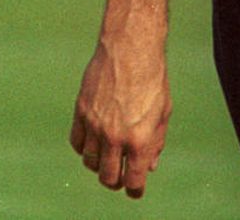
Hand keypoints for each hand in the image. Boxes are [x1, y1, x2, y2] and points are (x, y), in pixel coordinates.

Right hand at [69, 39, 170, 199]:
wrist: (130, 48)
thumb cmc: (152, 79)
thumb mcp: (162, 114)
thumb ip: (155, 143)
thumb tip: (148, 166)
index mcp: (139, 141)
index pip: (133, 182)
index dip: (135, 189)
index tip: (135, 187)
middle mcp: (114, 137)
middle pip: (108, 178)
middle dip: (116, 181)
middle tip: (120, 175)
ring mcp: (95, 125)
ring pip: (90, 162)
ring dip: (99, 164)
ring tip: (108, 155)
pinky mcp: (81, 111)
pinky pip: (76, 142)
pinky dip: (84, 147)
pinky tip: (93, 140)